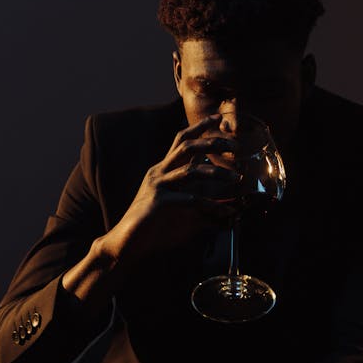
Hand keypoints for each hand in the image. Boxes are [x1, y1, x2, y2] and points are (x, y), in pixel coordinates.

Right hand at [103, 114, 237, 265]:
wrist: (125, 244)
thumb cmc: (151, 227)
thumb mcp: (176, 207)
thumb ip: (195, 198)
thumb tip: (220, 197)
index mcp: (162, 170)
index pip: (181, 141)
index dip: (200, 127)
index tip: (219, 118)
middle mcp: (159, 173)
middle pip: (187, 147)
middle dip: (212, 142)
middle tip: (235, 146)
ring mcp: (157, 186)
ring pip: (191, 170)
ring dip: (218, 173)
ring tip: (237, 178)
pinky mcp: (158, 203)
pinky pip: (188, 199)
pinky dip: (209, 203)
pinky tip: (224, 209)